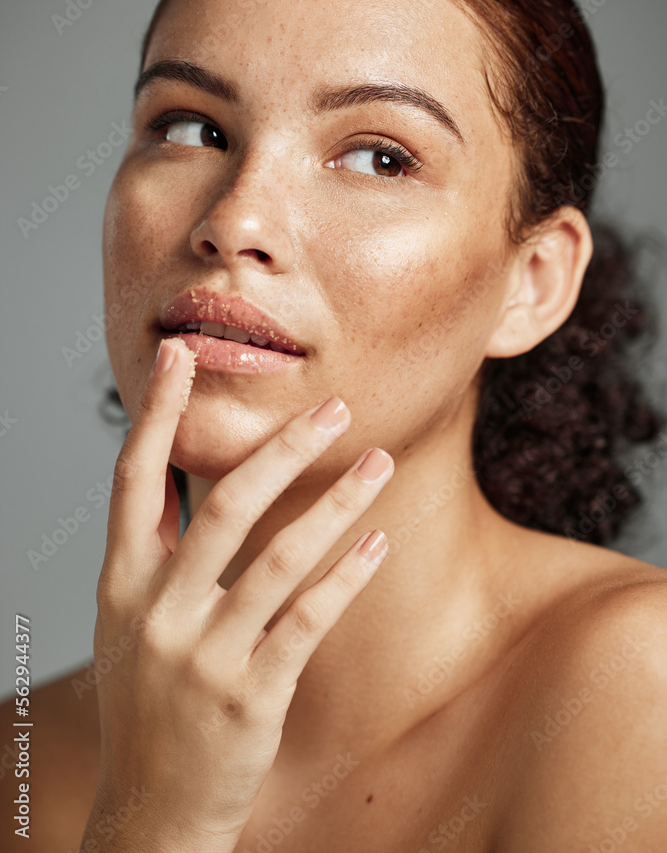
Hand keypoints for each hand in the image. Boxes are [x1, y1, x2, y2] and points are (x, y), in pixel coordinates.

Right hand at [81, 337, 392, 851]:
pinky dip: (347, 574)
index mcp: (120, 584)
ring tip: (379, 461)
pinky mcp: (250, 695)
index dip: (155, 413)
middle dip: (282, 448)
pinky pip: (309, 619)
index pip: (134, 479)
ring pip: (279, 557)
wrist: (151, 809)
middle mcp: (157, 612)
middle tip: (335, 408)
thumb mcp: (128, 623)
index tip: (178, 355)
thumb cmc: (147, 702)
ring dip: (337, 502)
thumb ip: (153, 553)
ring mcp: (203, 655)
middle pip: (224, 504)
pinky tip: (378, 540)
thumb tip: (174, 477)